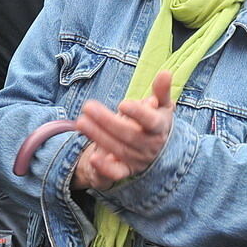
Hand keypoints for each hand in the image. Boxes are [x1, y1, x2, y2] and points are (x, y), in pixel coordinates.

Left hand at [71, 71, 174, 191]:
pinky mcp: (128, 170)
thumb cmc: (156, 120)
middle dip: (107, 121)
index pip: (151, 121)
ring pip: (118, 149)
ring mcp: (139, 159)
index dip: (138, 114)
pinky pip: (117, 173)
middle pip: (129, 134)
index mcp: (159, 127)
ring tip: (81, 122)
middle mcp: (150, 145)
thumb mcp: (162, 104)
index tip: (122, 104)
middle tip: (88, 107)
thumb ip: (161, 90)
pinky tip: (92, 157)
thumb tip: (165, 73)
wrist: (160, 149)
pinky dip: (106, 168)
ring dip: (99, 136)